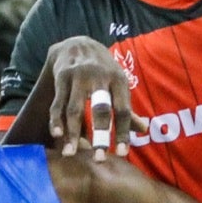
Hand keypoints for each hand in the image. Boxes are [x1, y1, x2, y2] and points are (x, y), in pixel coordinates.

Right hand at [46, 38, 146, 159]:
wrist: (77, 44)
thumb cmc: (103, 71)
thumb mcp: (118, 83)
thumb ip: (127, 108)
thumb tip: (145, 129)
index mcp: (118, 80)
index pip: (123, 110)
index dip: (123, 132)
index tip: (122, 153)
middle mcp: (99, 77)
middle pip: (100, 110)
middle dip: (101, 135)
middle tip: (100, 158)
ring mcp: (79, 76)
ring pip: (75, 109)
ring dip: (72, 133)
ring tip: (70, 153)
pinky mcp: (62, 77)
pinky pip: (58, 103)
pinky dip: (56, 120)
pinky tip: (57, 135)